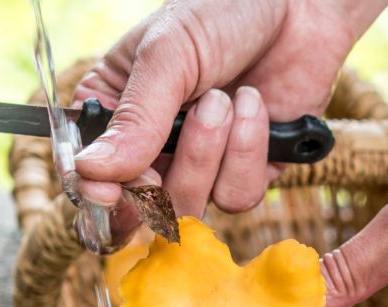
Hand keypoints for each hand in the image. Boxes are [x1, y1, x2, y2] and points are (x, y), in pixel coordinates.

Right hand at [72, 0, 387, 241]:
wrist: (297, 8)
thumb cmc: (221, 14)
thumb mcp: (168, 54)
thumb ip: (136, 116)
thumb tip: (92, 171)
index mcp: (116, 113)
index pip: (90, 174)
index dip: (96, 193)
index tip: (108, 191)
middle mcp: (155, 147)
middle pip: (141, 206)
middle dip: (163, 177)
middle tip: (187, 124)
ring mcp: (204, 164)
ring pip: (191, 205)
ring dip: (209, 151)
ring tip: (225, 97)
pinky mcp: (250, 172)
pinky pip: (238, 195)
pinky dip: (248, 151)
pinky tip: (253, 105)